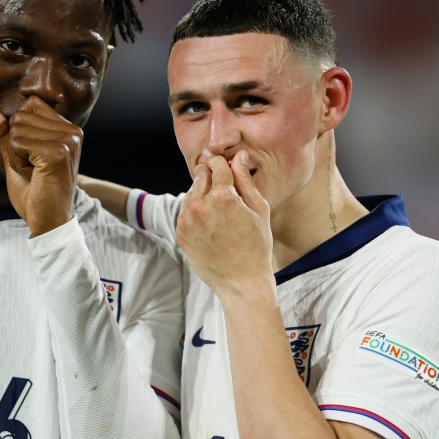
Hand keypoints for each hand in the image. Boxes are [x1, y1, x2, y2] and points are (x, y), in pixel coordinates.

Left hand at [0, 97, 81, 235]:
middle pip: (21, 115)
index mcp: (68, 129)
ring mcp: (67, 141)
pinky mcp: (57, 152)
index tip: (33, 156)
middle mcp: (72, 131)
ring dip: (16, 154)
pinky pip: (17, 143)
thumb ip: (2, 132)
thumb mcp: (15, 157)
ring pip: (16, 129)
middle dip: (16, 143)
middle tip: (33, 168)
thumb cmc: (35, 192)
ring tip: (34, 172)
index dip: (19, 129)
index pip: (30, 104)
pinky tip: (33, 176)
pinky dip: (17, 162)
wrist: (49, 222)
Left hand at [175, 151, 272, 292]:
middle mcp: (200, 205)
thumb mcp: (259, 210)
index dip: (222, 162)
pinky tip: (208, 220)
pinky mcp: (180, 233)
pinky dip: (194, 210)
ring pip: (190, 193)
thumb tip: (238, 156)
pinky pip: (184, 212)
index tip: (224, 164)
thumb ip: (245, 180)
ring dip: (201, 192)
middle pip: (200, 176)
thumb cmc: (257, 246)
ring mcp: (187, 220)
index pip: (217, 165)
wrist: (241, 281)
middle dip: (210, 175)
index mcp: (223, 196)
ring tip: (217, 205)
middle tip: (221, 183)